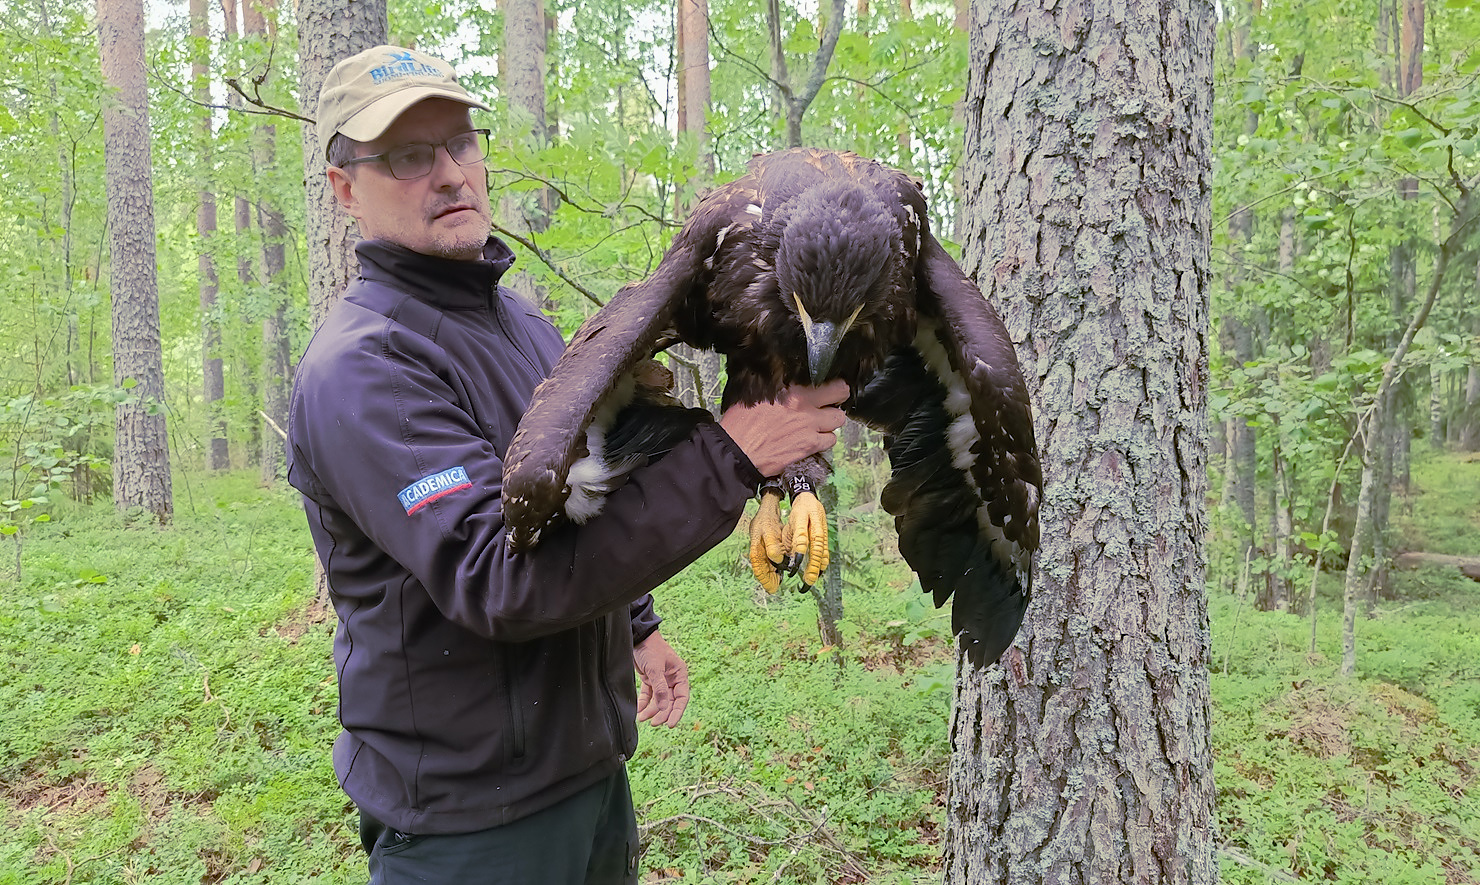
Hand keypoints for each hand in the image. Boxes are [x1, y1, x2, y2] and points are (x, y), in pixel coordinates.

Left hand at [633, 631, 689, 726]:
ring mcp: (661, 680)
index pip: (682, 698)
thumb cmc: (651, 648)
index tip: (670, 724)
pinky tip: (639, 710)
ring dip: (651, 710)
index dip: (677, 712)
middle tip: (654, 723)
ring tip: (642, 718)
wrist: (637, 636)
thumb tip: (664, 708)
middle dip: (662, 713)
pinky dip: (643, 703)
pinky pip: (648, 695)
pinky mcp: (649, 680)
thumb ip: (660, 688)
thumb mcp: (656, 668)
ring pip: (658, 700)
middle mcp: (672, 679)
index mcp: (679, 674)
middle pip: (670, 702)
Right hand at [718, 380, 848, 477]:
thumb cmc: (742, 423)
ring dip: (830, 421)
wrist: (738, 450)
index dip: (832, 385)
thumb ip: (778, 384)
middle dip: (836, 399)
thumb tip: (785, 378)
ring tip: (819, 424)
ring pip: (838, 420)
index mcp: (792, 390)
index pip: (830, 381)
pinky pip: (831, 440)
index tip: (829, 389)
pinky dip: (824, 440)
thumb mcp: (756, 392)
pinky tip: (813, 439)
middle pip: (841, 395)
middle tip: (829, 404)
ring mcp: (810, 426)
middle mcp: (805, 405)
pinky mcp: (809, 445)